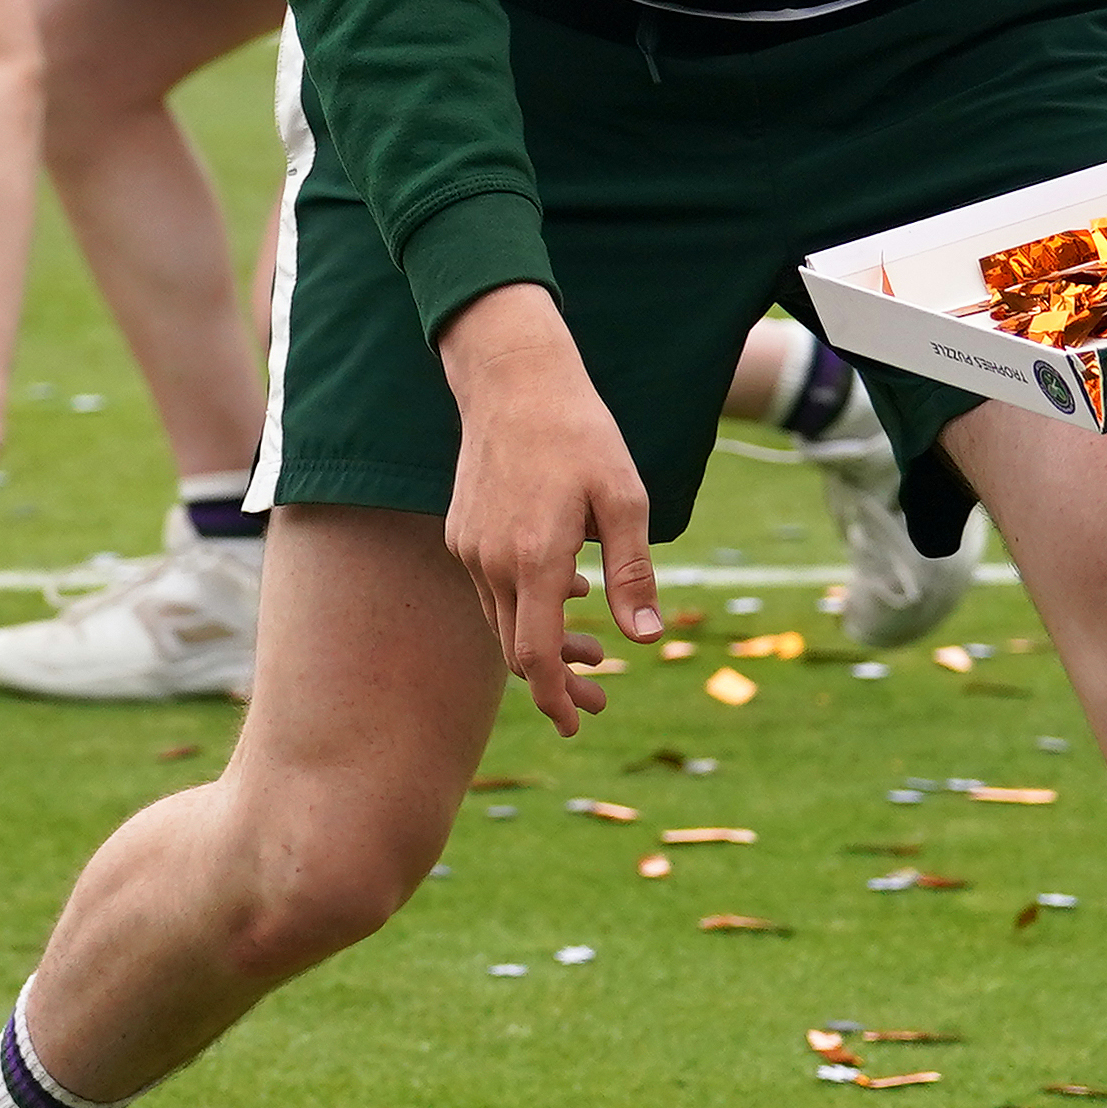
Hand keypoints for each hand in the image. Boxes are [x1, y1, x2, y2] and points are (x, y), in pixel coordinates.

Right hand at [437, 281, 654, 733]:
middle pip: (516, 650)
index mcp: (535, 560)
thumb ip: (633, 573)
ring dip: (541, 644)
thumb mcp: (626, 501)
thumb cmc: (580, 436)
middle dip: (556, 683)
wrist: (513, 383)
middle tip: (599, 699)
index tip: (579, 724)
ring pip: (502, 621)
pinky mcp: (462, 533)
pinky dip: (525, 606)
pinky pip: (491, 588)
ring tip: (590, 649)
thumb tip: (644, 639)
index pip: (535, 657)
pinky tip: (565, 590)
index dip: (556, 700)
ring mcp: (470, 548)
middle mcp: (492, 562)